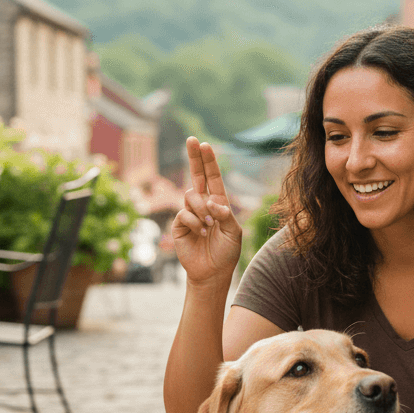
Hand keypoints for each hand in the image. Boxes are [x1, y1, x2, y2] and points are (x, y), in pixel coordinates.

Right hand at [172, 137, 241, 284]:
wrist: (212, 272)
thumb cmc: (226, 252)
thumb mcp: (234, 232)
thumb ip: (226, 215)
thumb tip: (212, 202)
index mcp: (218, 203)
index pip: (213, 178)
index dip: (209, 161)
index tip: (205, 144)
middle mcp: (203, 205)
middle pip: (196, 175)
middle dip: (194, 157)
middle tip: (192, 139)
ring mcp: (190, 213)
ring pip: (191, 196)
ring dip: (201, 209)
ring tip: (208, 226)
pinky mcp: (179, 224)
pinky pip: (184, 213)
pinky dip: (194, 222)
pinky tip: (200, 233)